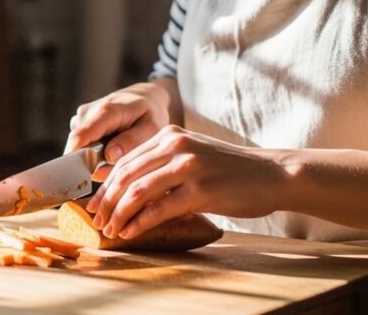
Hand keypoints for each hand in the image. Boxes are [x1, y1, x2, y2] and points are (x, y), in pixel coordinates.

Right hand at [65, 82, 171, 179]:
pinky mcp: (79, 124)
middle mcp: (86, 113)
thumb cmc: (150, 113)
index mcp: (105, 111)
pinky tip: (111, 148)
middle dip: (94, 165)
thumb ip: (131, 142)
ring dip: (96, 160)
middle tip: (118, 167)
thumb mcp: (151, 128)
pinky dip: (94, 154)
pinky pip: (81, 147)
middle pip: (78, 149)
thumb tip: (109, 157)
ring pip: (79, 151)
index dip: (75, 160)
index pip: (79, 138)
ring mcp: (80, 118)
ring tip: (118, 153)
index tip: (83, 179)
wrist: (144, 98)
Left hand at [86, 125, 286, 239]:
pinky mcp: (200, 190)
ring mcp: (187, 167)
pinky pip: (159, 209)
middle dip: (106, 201)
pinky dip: (139, 223)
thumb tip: (130, 191)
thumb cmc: (231, 170)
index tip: (94, 203)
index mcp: (169, 135)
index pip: (125, 160)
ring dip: (118, 214)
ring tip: (110, 230)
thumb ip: (164, 164)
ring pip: (138, 192)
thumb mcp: (193, 155)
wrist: (273, 174)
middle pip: (126, 175)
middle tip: (95, 220)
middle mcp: (175, 146)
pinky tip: (130, 232)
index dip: (105, 184)